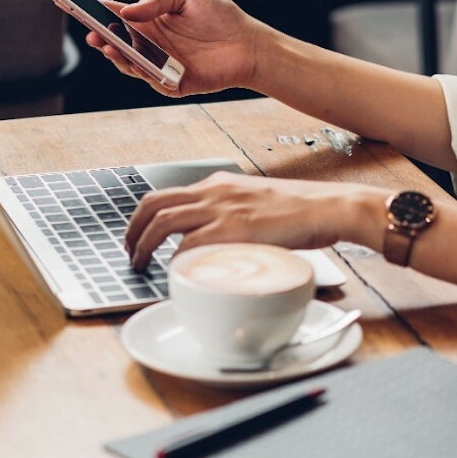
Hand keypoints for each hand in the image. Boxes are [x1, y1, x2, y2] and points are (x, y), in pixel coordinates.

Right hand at [86, 0, 267, 96]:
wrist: (248, 44)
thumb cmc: (220, 16)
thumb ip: (155, 1)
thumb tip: (126, 13)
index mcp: (150, 19)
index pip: (116, 15)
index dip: (95, 11)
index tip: (75, 4)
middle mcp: (150, 43)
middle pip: (116, 41)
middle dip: (100, 37)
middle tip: (91, 33)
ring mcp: (158, 63)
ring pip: (128, 62)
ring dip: (115, 55)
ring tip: (108, 45)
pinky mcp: (170, 82)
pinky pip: (149, 78)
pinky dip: (139, 71)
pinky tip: (134, 61)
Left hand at [125, 171, 388, 269]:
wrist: (327, 206)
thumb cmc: (300, 211)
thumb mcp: (257, 202)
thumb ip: (232, 214)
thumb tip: (214, 241)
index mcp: (219, 184)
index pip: (167, 194)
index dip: (144, 217)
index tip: (138, 235)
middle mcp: (214, 192)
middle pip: (153, 203)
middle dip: (132, 229)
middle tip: (129, 251)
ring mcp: (221, 209)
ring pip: (162, 221)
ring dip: (142, 245)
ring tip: (139, 264)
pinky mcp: (233, 229)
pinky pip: (188, 245)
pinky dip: (173, 260)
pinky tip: (172, 273)